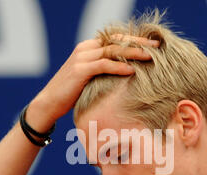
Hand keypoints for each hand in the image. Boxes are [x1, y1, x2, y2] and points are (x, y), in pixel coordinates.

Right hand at [27, 36, 159, 130]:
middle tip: (157, 46)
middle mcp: (85, 49)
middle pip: (117, 41)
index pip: (116, 38)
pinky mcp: (80, 70)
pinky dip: (119, 67)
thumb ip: (105, 71)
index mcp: (89, 48)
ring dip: (133, 53)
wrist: (49, 103)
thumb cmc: (72, 94)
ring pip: (112, 50)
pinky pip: (103, 65)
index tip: (152, 45)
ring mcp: (82, 58)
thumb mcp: (90, 79)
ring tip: (150, 57)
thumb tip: (128, 74)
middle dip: (138, 43)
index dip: (134, 40)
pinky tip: (132, 70)